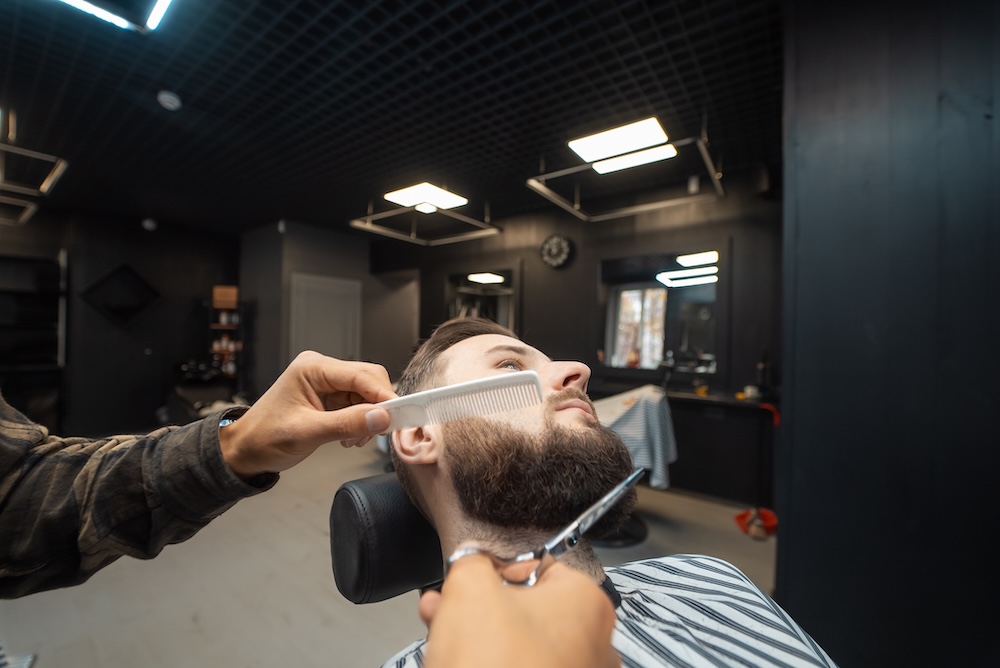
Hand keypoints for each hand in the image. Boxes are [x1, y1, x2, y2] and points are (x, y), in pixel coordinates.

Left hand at [218, 351, 395, 476]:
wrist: (245, 451)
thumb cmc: (264, 438)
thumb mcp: (307, 433)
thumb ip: (347, 423)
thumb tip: (382, 417)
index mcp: (312, 368)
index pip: (361, 374)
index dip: (383, 394)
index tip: (399, 414)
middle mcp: (322, 370)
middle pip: (368, 380)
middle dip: (378, 406)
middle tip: (380, 431)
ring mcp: (327, 383)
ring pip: (367, 394)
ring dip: (369, 418)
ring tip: (355, 439)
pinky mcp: (330, 398)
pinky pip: (358, 405)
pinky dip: (361, 422)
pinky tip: (350, 437)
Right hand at [419, 549, 620, 667]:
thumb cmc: (492, 666)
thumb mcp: (470, 588)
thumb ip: (473, 561)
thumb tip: (475, 560)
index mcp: (588, 603)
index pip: (540, 566)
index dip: (496, 570)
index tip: (470, 577)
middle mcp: (595, 644)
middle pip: (528, 609)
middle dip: (480, 605)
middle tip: (445, 604)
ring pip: (521, 645)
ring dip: (479, 635)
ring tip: (438, 633)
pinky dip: (492, 663)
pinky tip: (456, 659)